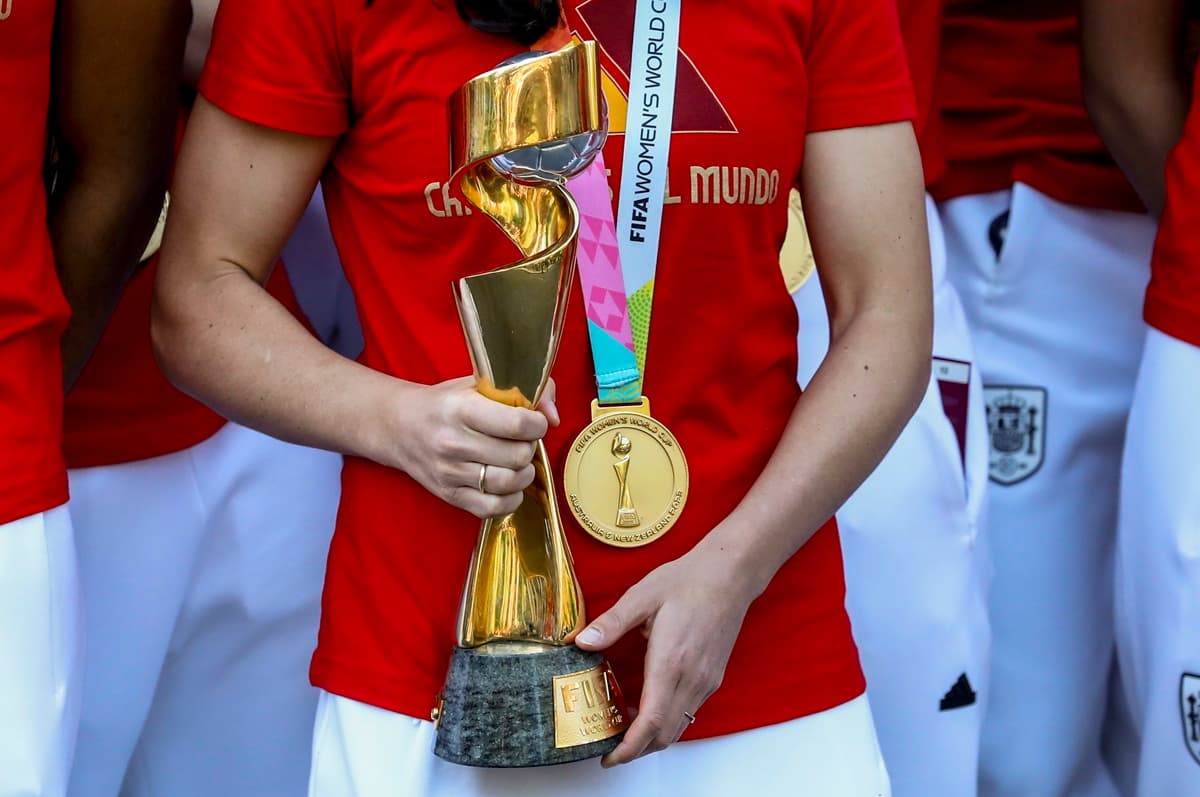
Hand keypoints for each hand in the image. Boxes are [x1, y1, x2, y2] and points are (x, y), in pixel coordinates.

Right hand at [386, 376, 559, 518]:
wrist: (399, 427)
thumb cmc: (446, 403)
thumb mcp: (478, 384)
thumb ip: (523, 391)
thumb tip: (553, 417)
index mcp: (461, 409)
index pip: (517, 424)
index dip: (538, 424)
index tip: (534, 421)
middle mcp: (453, 442)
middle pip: (518, 456)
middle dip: (530, 447)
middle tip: (523, 440)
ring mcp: (450, 473)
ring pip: (510, 483)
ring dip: (525, 472)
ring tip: (518, 460)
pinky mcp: (449, 495)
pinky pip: (494, 508)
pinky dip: (511, 498)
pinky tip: (508, 483)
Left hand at [574, 543, 756, 765]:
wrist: (730, 574)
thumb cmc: (689, 581)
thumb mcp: (642, 596)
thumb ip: (611, 623)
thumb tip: (582, 642)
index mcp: (670, 662)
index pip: (650, 723)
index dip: (628, 748)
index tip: (608, 757)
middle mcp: (692, 679)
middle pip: (663, 735)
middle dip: (635, 750)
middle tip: (607, 746)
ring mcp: (706, 681)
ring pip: (678, 727)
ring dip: (651, 737)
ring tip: (623, 727)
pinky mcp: (712, 677)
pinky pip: (688, 712)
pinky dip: (666, 721)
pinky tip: (648, 705)